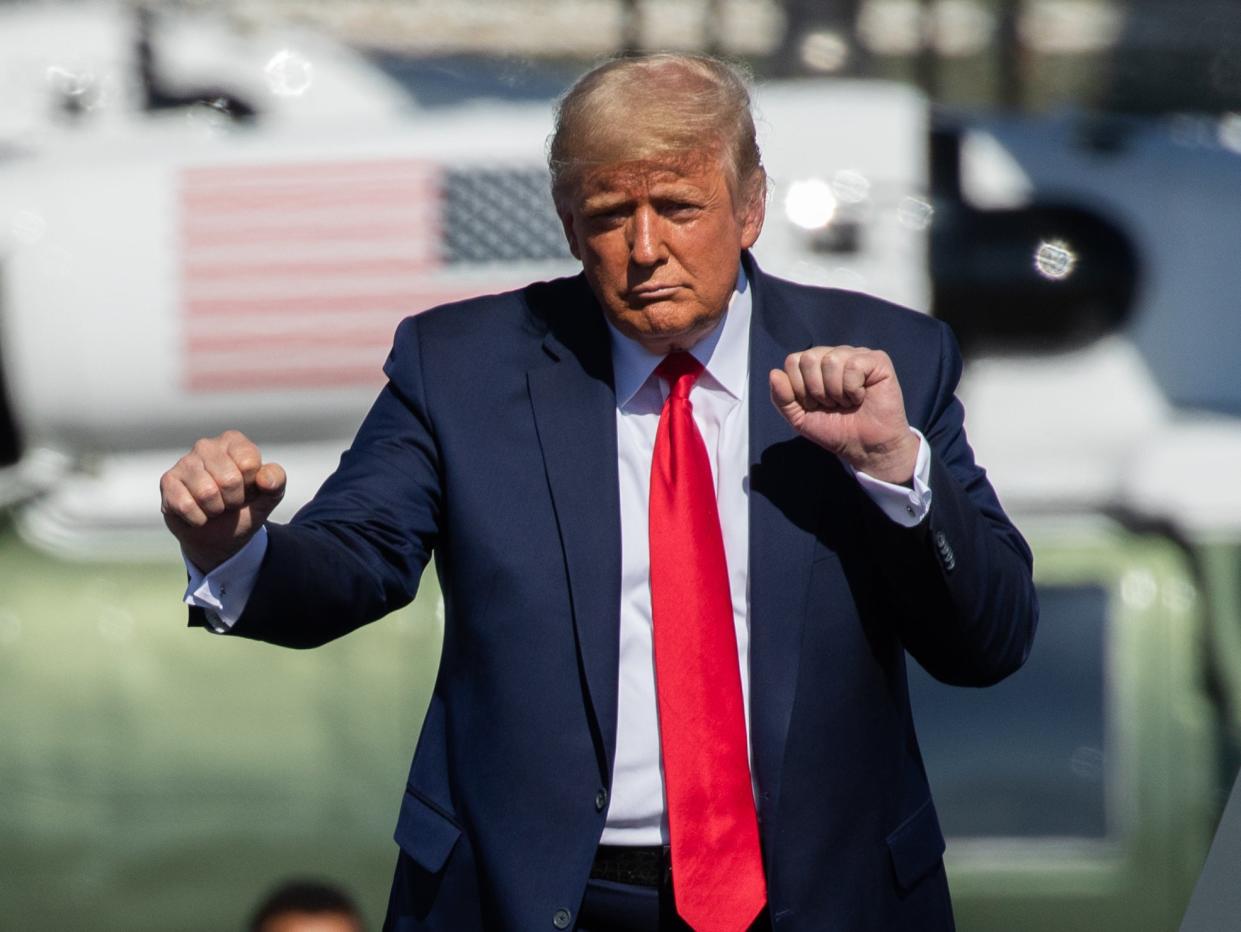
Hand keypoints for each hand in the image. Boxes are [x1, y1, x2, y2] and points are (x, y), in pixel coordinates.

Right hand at [159, 430, 285, 571]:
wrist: (220, 534)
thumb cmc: (246, 506)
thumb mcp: (269, 495)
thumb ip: (276, 481)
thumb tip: (265, 479)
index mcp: (233, 441)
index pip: (249, 464)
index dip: (252, 485)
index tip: (248, 488)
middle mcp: (206, 445)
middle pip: (229, 480)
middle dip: (234, 500)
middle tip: (230, 501)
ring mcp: (184, 462)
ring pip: (207, 493)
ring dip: (216, 510)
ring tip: (215, 506)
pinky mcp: (167, 482)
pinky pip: (186, 506)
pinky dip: (199, 519)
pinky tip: (198, 513)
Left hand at [769, 346, 918, 483]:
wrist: (865, 448)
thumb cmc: (836, 431)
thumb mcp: (800, 418)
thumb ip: (782, 398)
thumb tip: (774, 373)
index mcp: (815, 366)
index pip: (793, 361)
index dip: (799, 388)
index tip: (815, 405)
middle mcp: (835, 355)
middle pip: (809, 358)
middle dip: (816, 390)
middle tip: (832, 405)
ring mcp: (856, 355)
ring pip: (831, 361)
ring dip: (836, 392)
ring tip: (846, 403)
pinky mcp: (877, 361)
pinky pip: (853, 365)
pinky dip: (853, 389)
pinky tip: (860, 397)